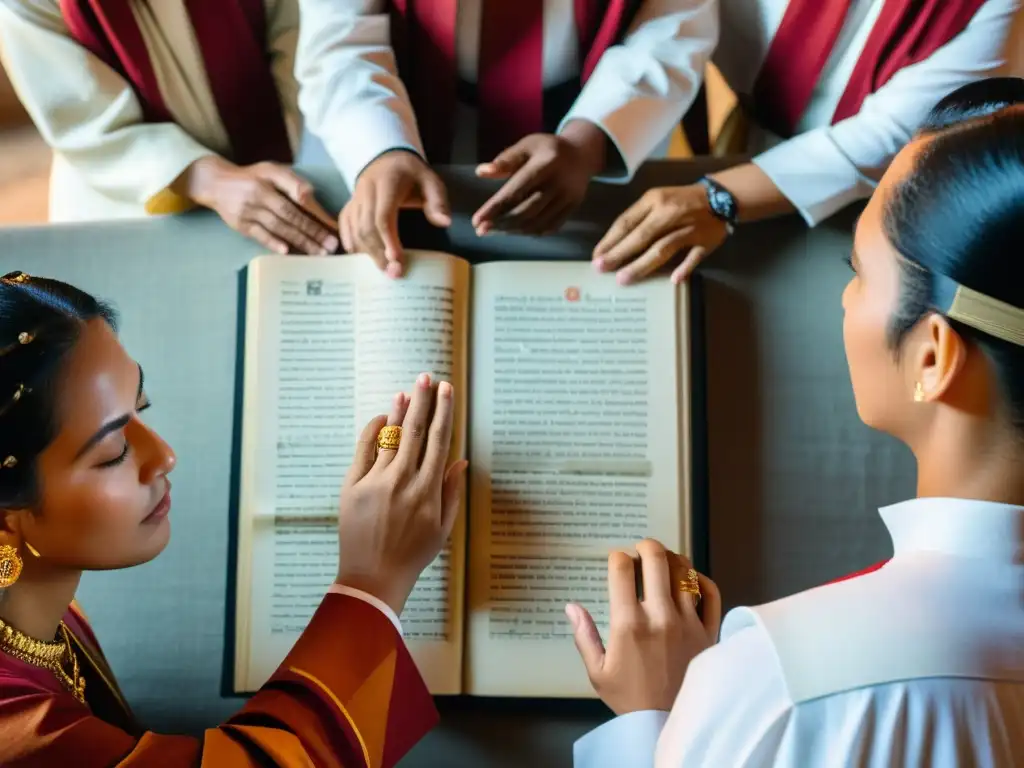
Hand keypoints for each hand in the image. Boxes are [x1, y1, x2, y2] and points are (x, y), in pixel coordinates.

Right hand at [181, 156, 337, 254]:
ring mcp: (247, 212)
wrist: (216, 183)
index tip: (333, 230)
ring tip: (317, 253)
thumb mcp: (270, 170)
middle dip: (312, 233)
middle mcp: (257, 197)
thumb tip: (311, 195)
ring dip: (299, 241)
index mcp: (268, 182)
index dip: (315, 217)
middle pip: (290, 217)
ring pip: (277, 228)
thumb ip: (291, 181)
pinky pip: (258, 235)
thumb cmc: (251, 177)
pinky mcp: (239, 225)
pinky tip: (286, 251)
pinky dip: (272, 243)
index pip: (297, 202)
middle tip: (331, 247)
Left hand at [335, 373, 466, 614]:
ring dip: (401, 410)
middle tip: (427, 377)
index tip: (447, 390)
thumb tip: (460, 461)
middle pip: (416, 431)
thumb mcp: (443, 528)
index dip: (444, 412)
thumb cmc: (413, 556)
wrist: (373, 578)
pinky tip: (383, 417)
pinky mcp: (352, 487)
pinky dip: (374, 430)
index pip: (440, 441)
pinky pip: (364, 449)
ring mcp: (375, 482)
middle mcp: (402, 481)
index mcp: (428, 491)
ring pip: (391, 436)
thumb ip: (452, 492)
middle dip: (423, 400)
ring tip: (408, 389)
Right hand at [340, 150, 450, 276]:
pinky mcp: (349, 205)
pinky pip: (345, 227)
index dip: (388, 240)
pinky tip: (363, 258)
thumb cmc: (410, 173)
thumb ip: (437, 200)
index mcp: (387, 184)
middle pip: (366, 227)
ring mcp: (354, 198)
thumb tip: (444, 222)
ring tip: (384, 270)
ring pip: (354, 230)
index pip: (383, 216)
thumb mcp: (430, 180)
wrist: (385, 157)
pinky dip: (352, 244)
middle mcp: (366, 191)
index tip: (397, 260)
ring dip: (367, 253)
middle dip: (379, 253)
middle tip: (394, 273)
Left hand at [472, 120, 606, 235]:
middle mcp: (558, 183)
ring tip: (495, 230)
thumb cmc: (547, 148)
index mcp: (544, 164)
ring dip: (513, 230)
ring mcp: (568, 197)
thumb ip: (506, 159)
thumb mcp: (527, 145)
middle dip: (501, 223)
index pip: (515, 191)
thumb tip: (481, 172)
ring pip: (537, 222)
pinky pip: (551, 226)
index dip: (494, 208)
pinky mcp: (573, 207)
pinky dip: (531, 232)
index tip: (477, 221)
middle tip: (482, 230)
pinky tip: (516, 230)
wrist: (582, 154)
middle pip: (526, 211)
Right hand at [567, 539, 720, 714]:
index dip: (617, 557)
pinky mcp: (708, 632)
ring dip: (672, 559)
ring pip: (685, 570)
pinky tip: (690, 581)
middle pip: (656, 558)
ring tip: (664, 563)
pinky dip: (701, 579)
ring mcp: (688, 622)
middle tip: (641, 550)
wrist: (667, 723)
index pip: (622, 568)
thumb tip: (571, 607)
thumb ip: (584, 635)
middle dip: (645, 546)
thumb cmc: (631, 699)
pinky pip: (710, 592)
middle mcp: (660, 617)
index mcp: (629, 624)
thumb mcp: (598, 671)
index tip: (617, 562)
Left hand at [594, 184, 728, 284]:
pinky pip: (694, 256)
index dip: (609, 240)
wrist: (721, 195)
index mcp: (654, 200)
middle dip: (619, 254)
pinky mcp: (706, 240)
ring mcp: (689, 227)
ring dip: (642, 264)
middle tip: (602, 269)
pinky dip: (684, 268)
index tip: (596, 257)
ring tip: (624, 279)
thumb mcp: (656, 200)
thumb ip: (638, 220)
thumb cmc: (680, 201)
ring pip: (663, 247)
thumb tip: (612, 246)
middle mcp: (669, 213)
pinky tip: (673, 280)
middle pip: (641, 236)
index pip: (627, 222)